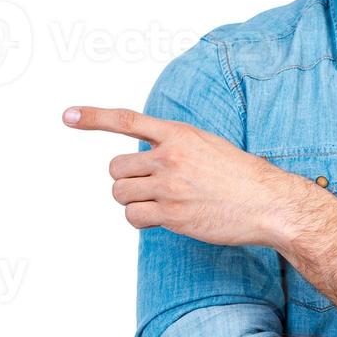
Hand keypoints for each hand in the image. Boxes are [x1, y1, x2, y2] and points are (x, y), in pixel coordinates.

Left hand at [62, 105, 313, 248]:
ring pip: (120, 193)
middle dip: (126, 179)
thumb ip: (176, 146)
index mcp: (179, 134)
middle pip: (116, 167)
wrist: (268, 202)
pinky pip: (134, 217)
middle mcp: (170, 157)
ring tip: (159, 202)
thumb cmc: (242, 176)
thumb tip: (148, 160)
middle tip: (148, 186)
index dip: (93, 117)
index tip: (67, 116)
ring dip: (132, 200)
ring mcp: (169, 187)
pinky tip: (163, 218)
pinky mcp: (172, 215)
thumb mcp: (209, 145)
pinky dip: (141, 220)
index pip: (127, 120)